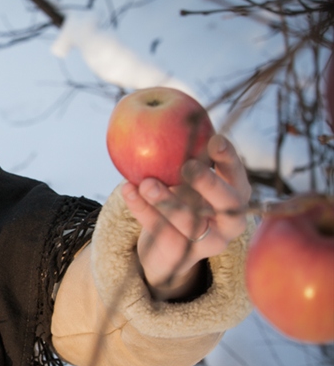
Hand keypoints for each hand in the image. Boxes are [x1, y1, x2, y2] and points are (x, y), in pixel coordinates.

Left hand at [121, 134, 251, 299]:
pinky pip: (161, 231)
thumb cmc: (182, 200)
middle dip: (209, 184)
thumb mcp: (187, 179)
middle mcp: (231, 219)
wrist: (168, 249)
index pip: (238, 174)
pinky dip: (142, 210)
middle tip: (187, 166)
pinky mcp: (184, 256)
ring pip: (190, 222)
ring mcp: (211, 241)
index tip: (214, 140)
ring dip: (166, 200)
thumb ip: (184, 154)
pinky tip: (128, 191)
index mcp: (237, 193)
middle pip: (227, 203)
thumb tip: (165, 110)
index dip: (229, 159)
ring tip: (146, 182)